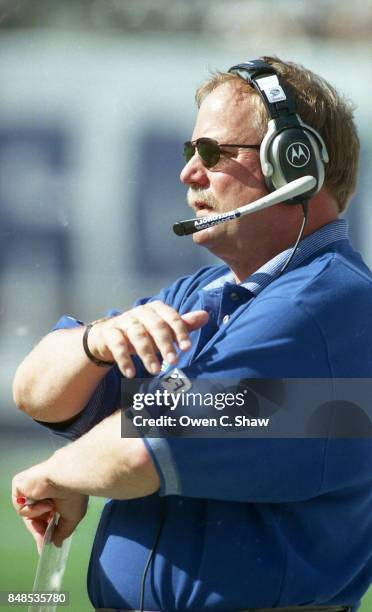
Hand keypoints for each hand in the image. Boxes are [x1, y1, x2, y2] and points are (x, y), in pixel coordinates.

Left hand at [12, 462, 87, 552]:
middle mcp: (41, 492)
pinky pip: (20, 507)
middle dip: (39, 530)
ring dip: (39, 517)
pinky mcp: (19, 485)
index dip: (44, 532)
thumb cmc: (74, 493)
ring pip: (26, 515)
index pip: (44, 518)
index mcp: (54, 497)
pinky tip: (45, 502)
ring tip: (51, 509)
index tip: (45, 546)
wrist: (67, 478)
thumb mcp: (72, 517)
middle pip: (33, 519)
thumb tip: (56, 543)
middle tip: (44, 541)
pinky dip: (32, 509)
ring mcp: (29, 489)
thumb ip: (62, 532)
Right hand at [87, 301, 208, 376]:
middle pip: (155, 325)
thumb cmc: (142, 333)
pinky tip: (131, 374)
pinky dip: (124, 359)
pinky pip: (117, 344)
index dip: (180, 331)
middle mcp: (140, 312)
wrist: (108, 337)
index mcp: (155, 308)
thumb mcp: (162, 330)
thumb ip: (182, 325)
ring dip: (147, 353)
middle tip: (173, 362)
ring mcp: (123, 321)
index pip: (171, 317)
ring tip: (155, 370)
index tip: (186, 348)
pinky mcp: (109, 333)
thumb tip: (205, 315)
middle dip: (165, 343)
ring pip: (137, 334)